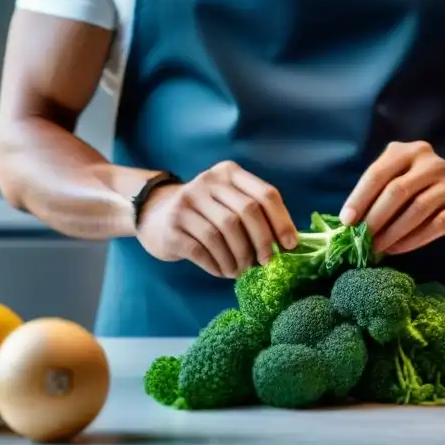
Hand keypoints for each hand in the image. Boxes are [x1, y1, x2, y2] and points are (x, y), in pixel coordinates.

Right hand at [136, 161, 297, 277]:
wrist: (154, 215)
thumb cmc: (205, 214)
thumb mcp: (228, 202)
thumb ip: (255, 214)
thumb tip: (289, 243)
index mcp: (228, 173)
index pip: (265, 194)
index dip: (282, 221)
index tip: (290, 246)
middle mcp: (206, 183)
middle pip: (246, 213)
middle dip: (262, 242)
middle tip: (266, 262)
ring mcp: (186, 203)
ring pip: (223, 233)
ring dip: (239, 258)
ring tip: (243, 270)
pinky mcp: (171, 227)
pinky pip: (202, 250)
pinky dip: (218, 265)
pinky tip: (224, 271)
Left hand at [340, 141, 444, 254]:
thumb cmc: (419, 187)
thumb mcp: (398, 178)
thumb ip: (377, 193)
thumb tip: (349, 222)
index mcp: (409, 152)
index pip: (378, 173)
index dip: (359, 198)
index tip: (346, 221)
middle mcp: (431, 164)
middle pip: (397, 191)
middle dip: (375, 218)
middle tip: (361, 239)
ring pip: (417, 209)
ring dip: (392, 232)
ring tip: (377, 248)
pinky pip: (435, 225)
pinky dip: (412, 240)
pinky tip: (396, 249)